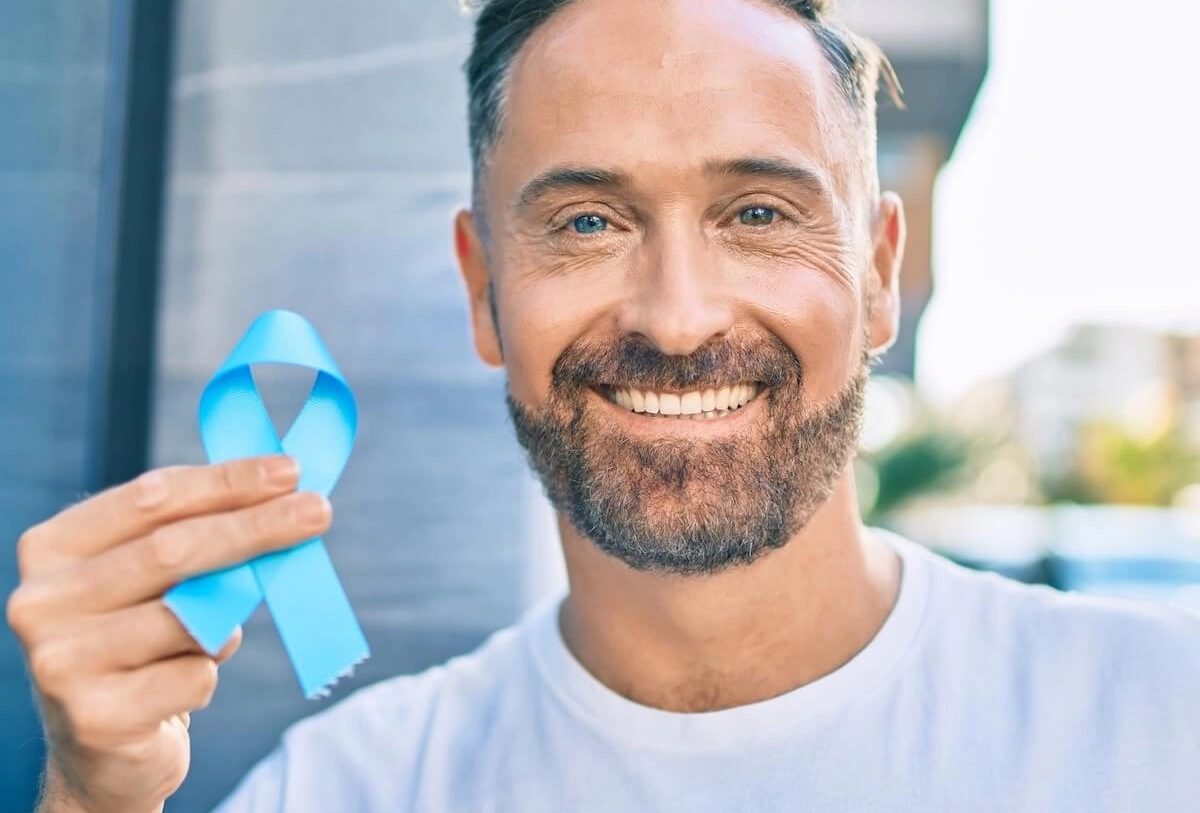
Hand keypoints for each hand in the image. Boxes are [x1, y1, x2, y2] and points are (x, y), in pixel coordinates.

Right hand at [5, 456, 331, 812]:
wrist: (102, 749)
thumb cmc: (142, 644)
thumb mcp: (156, 583)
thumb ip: (199, 540)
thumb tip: (286, 498)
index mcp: (53, 549)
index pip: (152, 498)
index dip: (227, 481)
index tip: (291, 471)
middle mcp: (40, 601)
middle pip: (173, 550)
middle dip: (257, 526)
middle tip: (319, 510)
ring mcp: (61, 662)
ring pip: (190, 619)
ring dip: (229, 621)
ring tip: (215, 638)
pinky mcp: (96, 718)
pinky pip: (196, 678)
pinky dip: (209, 674)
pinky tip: (182, 686)